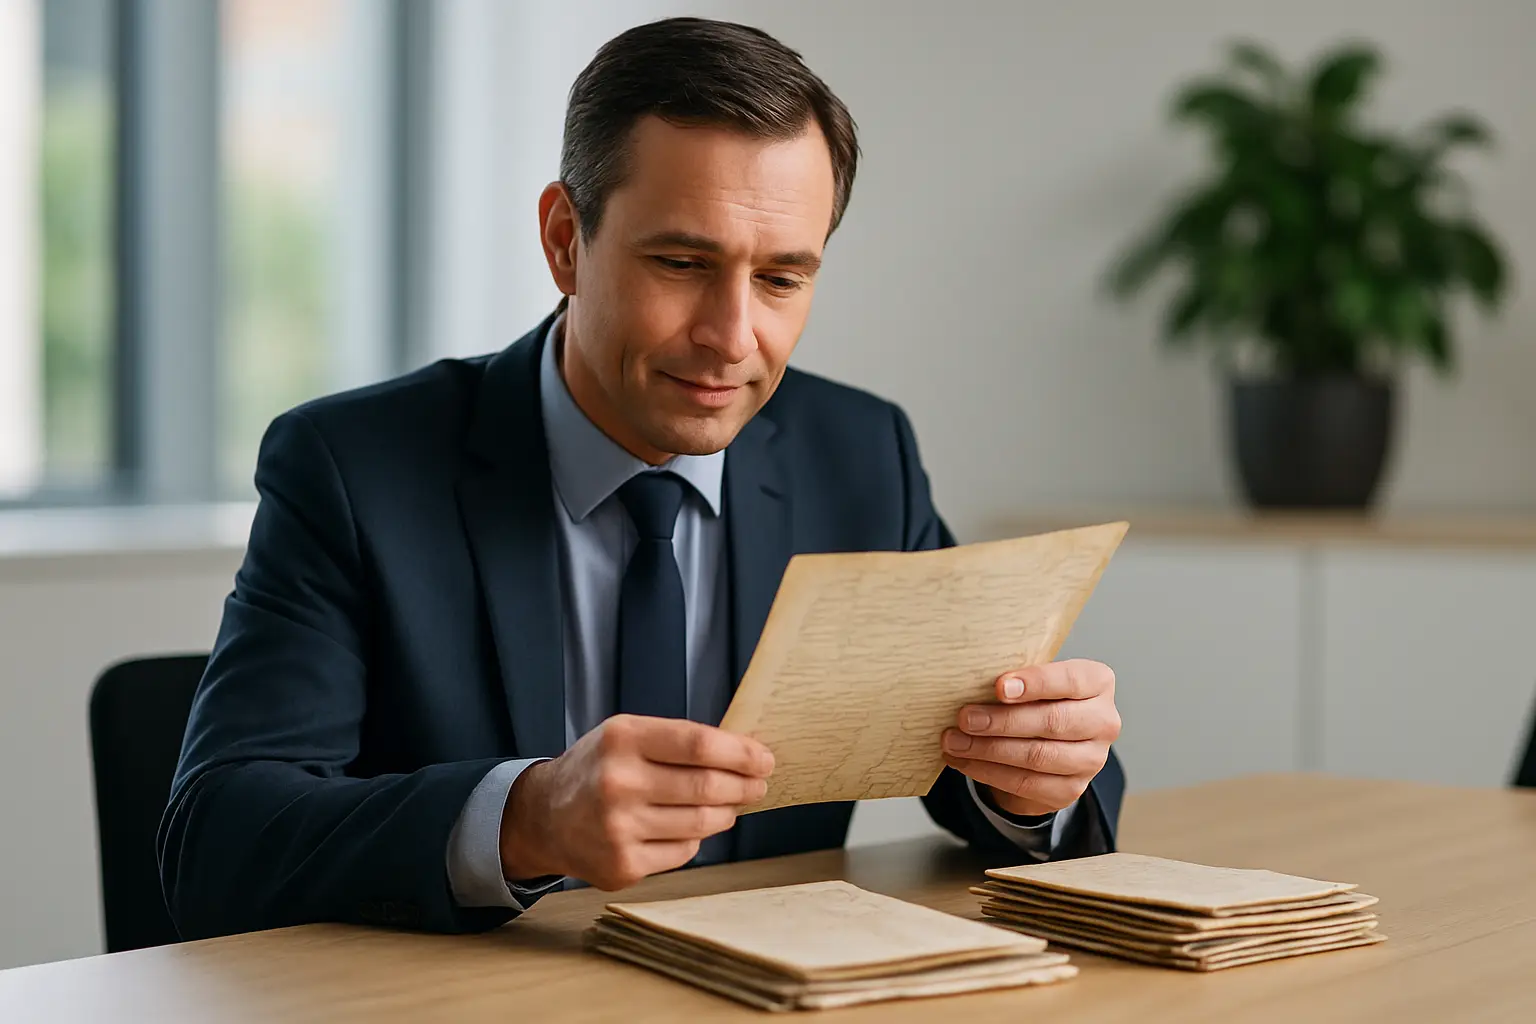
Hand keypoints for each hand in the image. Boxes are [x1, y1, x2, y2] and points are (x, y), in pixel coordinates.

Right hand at [500, 715, 773, 889]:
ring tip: (728, 805)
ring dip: (726, 813)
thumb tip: (746, 754)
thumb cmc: (599, 769)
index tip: (764, 759)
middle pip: (707, 787)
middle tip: (759, 785)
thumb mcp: (627, 735)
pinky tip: (687, 827)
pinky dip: (695, 839)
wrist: (543, 816)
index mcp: (621, 739)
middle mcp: (617, 784)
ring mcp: (618, 830)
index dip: (741, 753)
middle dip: (745, 786)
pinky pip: (685, 853)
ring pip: (702, 824)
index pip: (699, 744)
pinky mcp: (622, 866)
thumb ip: (679, 741)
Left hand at [941, 659, 1119, 817]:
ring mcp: (1091, 760)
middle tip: (965, 718)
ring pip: (1037, 756)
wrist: (1047, 740)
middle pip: (1052, 722)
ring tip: (954, 741)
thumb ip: (1013, 678)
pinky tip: (964, 761)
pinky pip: (1026, 783)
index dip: (1035, 683)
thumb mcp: (1031, 679)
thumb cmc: (1036, 698)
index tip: (998, 686)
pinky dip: (989, 772)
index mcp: (1098, 682)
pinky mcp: (1071, 789)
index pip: (1070, 681)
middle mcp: (1103, 721)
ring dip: (989, 749)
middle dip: (1002, 721)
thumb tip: (968, 680)